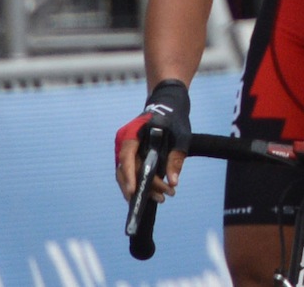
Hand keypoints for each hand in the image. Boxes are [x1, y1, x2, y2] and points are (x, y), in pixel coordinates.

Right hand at [113, 78, 191, 200]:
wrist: (169, 105)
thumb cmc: (174, 118)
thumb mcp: (180, 136)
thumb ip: (176, 157)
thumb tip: (174, 181)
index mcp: (131, 133)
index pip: (126, 157)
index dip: (129, 175)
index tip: (134, 191)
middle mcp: (123, 142)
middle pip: (125, 170)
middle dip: (141, 187)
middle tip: (161, 198)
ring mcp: (125, 149)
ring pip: (128, 174)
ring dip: (144, 188)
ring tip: (163, 198)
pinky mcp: (131, 155)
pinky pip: (132, 171)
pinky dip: (143, 182)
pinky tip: (155, 192)